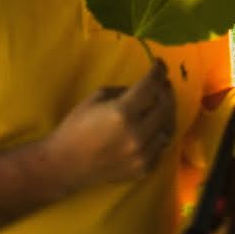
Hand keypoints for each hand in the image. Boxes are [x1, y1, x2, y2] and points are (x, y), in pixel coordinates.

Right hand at [45, 59, 175, 193]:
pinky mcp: (144, 169)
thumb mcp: (96, 98)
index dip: (158, 71)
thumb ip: (123, 91)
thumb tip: (144, 89)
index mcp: (122, 112)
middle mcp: (137, 133)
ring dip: (166, 113)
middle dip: (167, 91)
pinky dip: (160, 134)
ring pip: (168, 128)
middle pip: (166, 106)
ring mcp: (143, 154)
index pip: (150, 85)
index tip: (160, 64)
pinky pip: (161, 147)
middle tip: (163, 84)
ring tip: (161, 105)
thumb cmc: (76, 127)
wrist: (66, 164)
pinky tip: (153, 128)